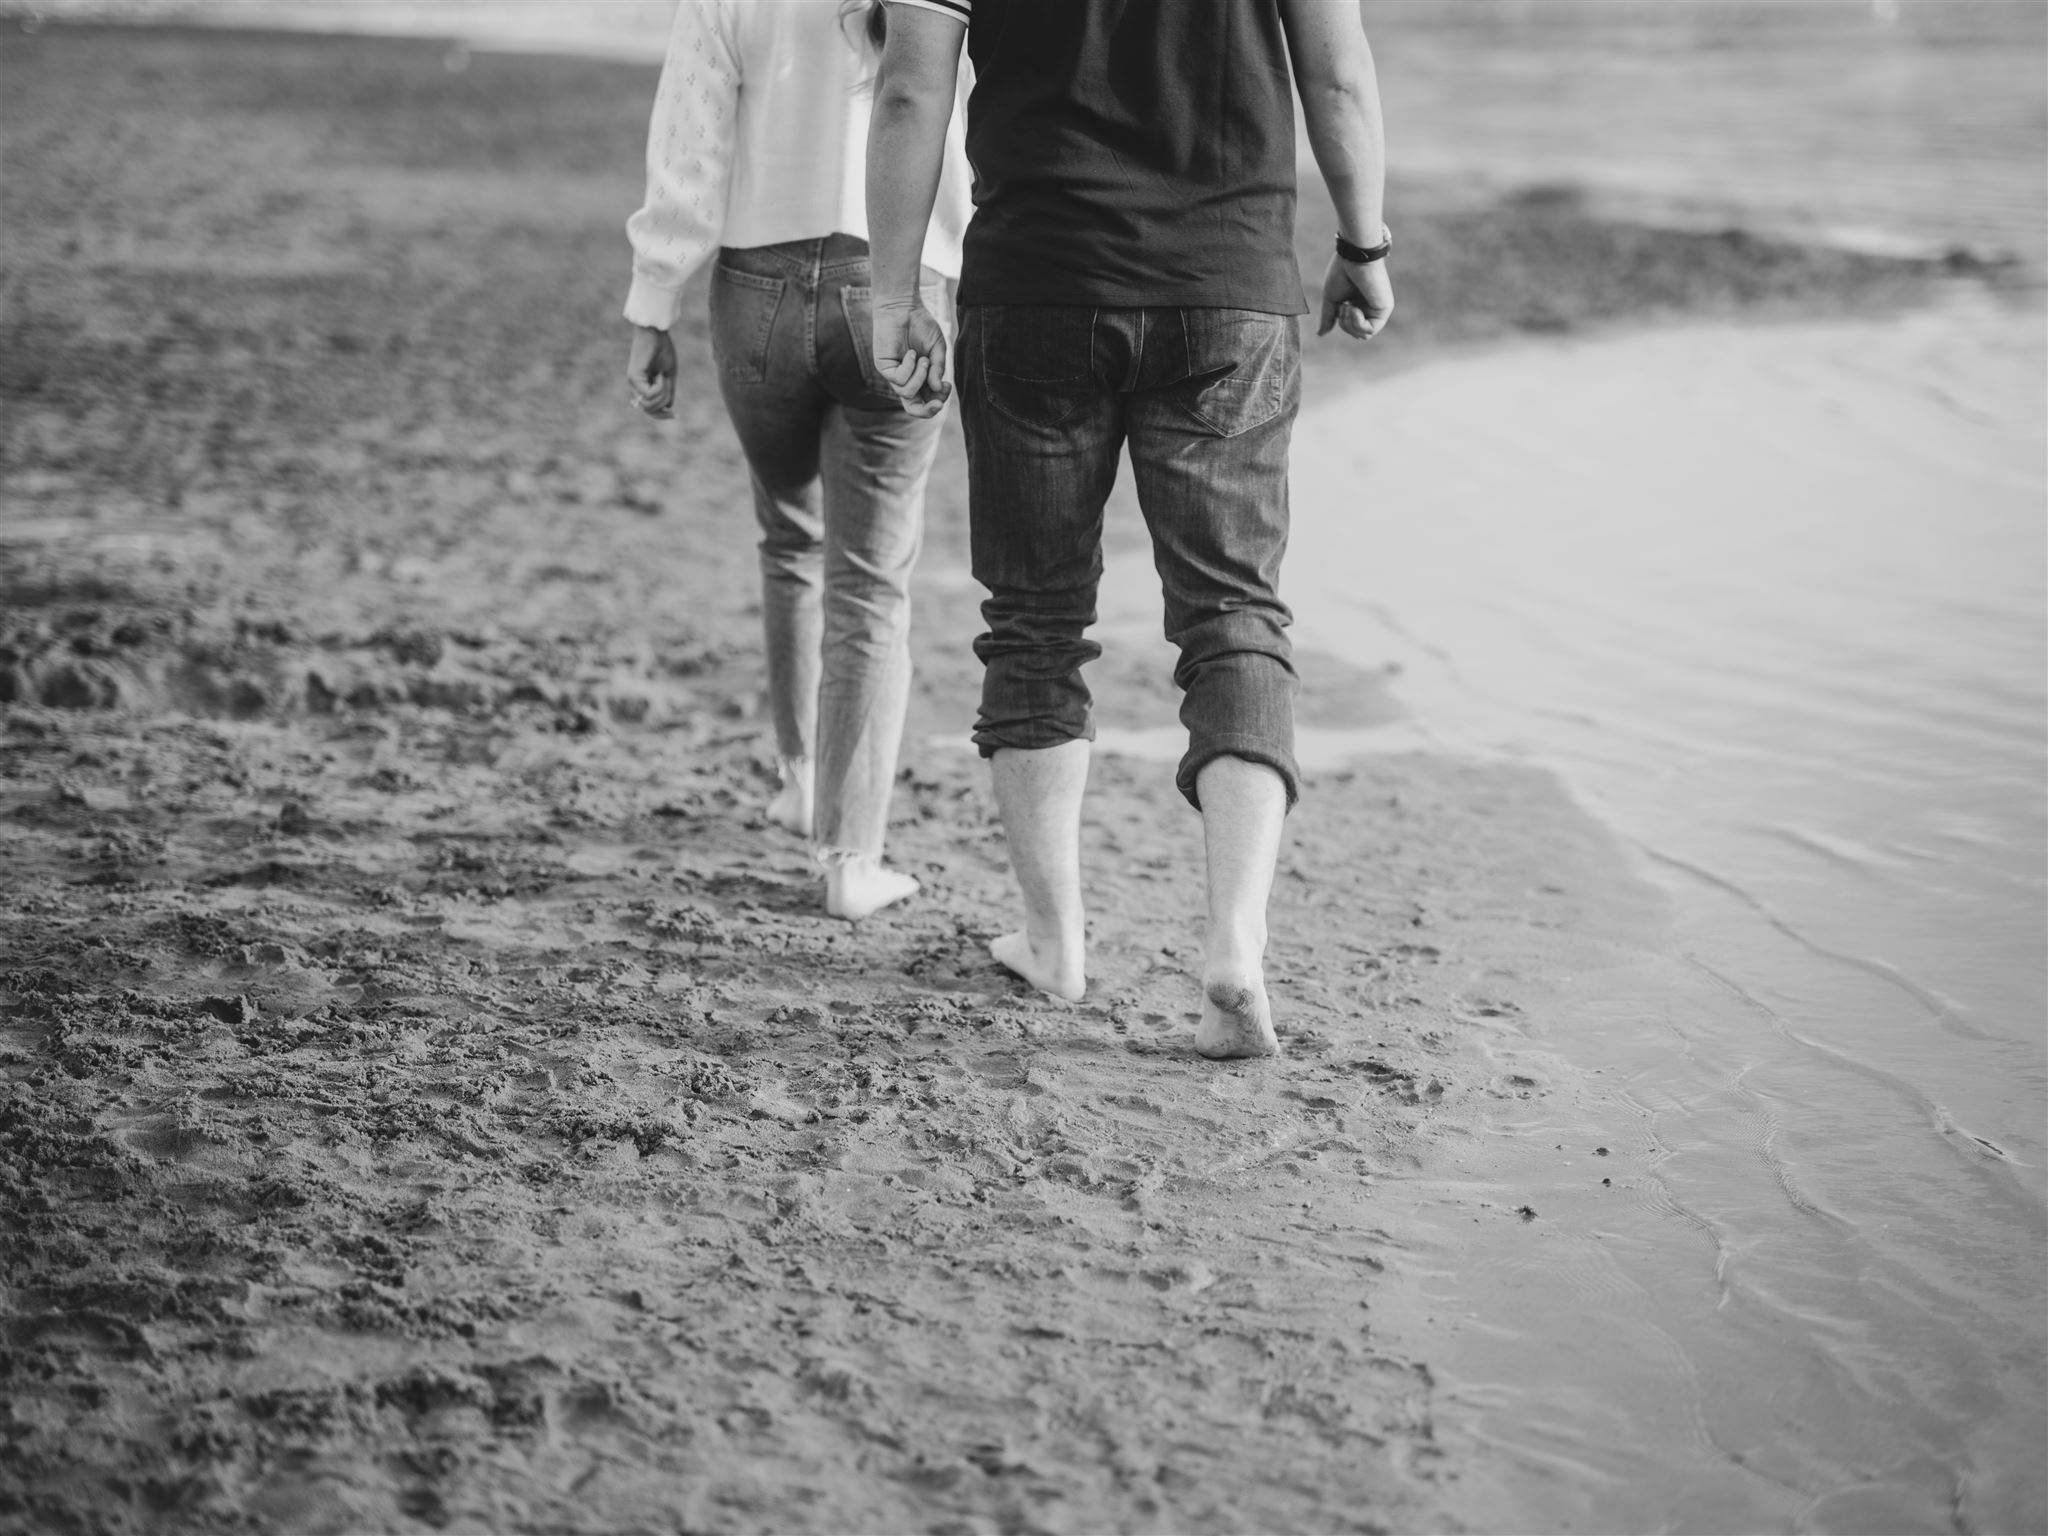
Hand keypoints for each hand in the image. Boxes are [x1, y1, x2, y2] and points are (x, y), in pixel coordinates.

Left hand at [626, 325, 676, 418]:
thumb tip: (668, 407)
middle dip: (664, 403)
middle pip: (650, 410)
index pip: (650, 410)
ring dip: (662, 395)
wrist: (655, 333)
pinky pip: (649, 394)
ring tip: (664, 379)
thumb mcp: (669, 374)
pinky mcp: (634, 378)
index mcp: (644, 386)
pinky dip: (659, 387)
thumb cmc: (662, 349)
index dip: (662, 416)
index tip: (675, 415)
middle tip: (669, 386)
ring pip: (649, 404)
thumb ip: (668, 391)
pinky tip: (660, 376)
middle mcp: (636, 386)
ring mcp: (634, 383)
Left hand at [873, 297, 951, 417]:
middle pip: (913, 408)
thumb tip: (938, 388)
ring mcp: (894, 375)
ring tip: (923, 359)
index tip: (947, 387)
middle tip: (937, 405)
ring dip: (920, 377)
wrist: (904, 307)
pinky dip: (909, 367)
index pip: (927, 401)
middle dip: (926, 410)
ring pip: (907, 393)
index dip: (938, 401)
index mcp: (921, 379)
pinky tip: (910, 353)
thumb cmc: (921, 326)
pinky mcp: (884, 368)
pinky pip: (899, 380)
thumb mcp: (937, 349)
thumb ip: (938, 369)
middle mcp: (906, 380)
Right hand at [1317, 254, 1393, 340]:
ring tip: (1348, 306)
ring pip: (1363, 335)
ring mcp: (1378, 309)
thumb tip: (1321, 334)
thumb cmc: (1342, 272)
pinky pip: (1370, 330)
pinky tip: (1355, 308)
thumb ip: (1329, 317)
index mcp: (1359, 304)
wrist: (1353, 257)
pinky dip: (1358, 323)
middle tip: (1344, 306)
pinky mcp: (1384, 309)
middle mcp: (1370, 308)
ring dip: (1350, 324)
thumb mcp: (1332, 299)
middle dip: (1345, 325)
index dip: (1342, 322)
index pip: (1351, 327)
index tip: (1340, 305)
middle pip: (1357, 334)